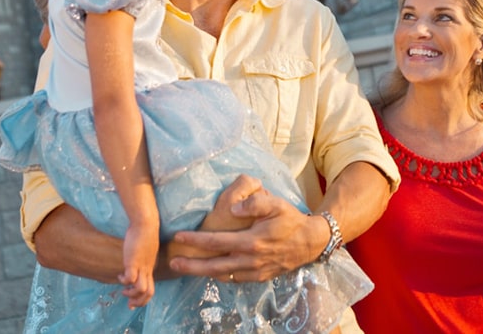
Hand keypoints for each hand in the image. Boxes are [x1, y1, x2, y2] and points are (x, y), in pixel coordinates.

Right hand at [119, 220, 158, 307]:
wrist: (145, 223)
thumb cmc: (143, 233)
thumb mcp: (144, 249)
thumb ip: (140, 256)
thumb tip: (135, 259)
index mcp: (150, 267)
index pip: (151, 289)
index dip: (142, 299)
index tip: (132, 302)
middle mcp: (147, 269)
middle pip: (149, 293)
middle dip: (138, 302)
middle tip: (128, 302)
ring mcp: (141, 266)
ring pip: (142, 289)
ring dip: (132, 294)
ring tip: (124, 290)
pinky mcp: (134, 261)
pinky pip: (131, 279)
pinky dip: (124, 281)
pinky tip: (120, 275)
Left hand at [170, 186, 324, 282]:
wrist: (310, 242)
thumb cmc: (291, 219)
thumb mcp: (276, 203)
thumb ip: (254, 203)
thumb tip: (233, 207)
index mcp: (252, 241)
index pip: (217, 241)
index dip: (196, 240)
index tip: (179, 237)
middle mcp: (251, 260)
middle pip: (214, 265)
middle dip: (192, 264)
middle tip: (173, 262)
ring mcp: (255, 271)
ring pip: (223, 275)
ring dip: (202, 273)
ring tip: (185, 268)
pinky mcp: (259, 277)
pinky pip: (235, 279)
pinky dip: (220, 276)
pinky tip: (210, 272)